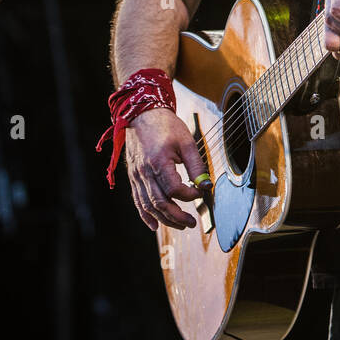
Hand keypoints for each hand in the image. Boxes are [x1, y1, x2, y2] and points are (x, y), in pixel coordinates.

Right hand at [124, 106, 207, 231]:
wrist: (142, 113)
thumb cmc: (165, 125)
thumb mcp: (186, 141)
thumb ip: (197, 165)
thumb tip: (206, 185)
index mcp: (159, 162)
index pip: (175, 189)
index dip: (190, 195)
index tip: (200, 193)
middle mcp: (145, 172)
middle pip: (160, 203)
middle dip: (177, 217)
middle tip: (191, 223)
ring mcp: (136, 176)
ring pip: (148, 206)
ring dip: (164, 219)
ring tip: (179, 225)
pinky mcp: (133, 177)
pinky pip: (137, 201)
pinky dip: (145, 215)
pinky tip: (154, 225)